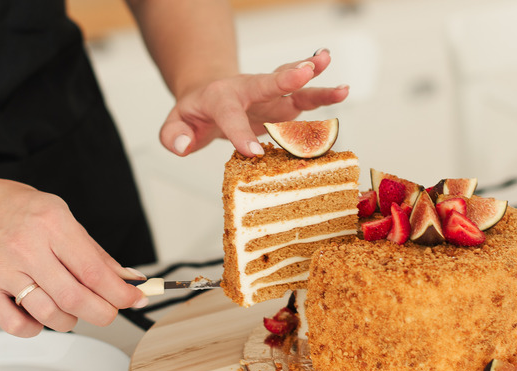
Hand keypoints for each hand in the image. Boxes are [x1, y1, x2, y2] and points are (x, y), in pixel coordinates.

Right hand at [0, 176, 147, 336]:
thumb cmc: (17, 210)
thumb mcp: (62, 217)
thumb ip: (95, 253)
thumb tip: (128, 280)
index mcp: (51, 224)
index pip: (94, 271)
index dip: (120, 293)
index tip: (134, 300)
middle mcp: (25, 247)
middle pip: (75, 298)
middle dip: (103, 313)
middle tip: (109, 312)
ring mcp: (2, 270)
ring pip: (48, 315)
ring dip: (70, 321)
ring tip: (71, 308)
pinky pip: (16, 326)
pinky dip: (36, 328)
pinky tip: (40, 315)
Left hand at [160, 49, 348, 156]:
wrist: (210, 95)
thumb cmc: (196, 114)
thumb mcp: (175, 126)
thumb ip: (174, 136)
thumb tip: (183, 146)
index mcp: (219, 99)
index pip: (230, 116)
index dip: (239, 134)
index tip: (251, 152)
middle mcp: (247, 91)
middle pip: (266, 83)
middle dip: (285, 78)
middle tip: (304, 72)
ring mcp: (268, 96)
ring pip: (291, 85)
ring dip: (313, 78)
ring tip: (333, 73)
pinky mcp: (283, 103)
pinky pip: (304, 98)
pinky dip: (323, 93)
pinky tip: (342, 89)